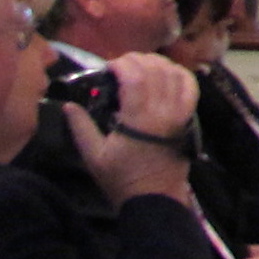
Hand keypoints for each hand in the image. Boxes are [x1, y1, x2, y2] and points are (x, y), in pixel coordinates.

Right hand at [62, 54, 193, 206]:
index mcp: (139, 120)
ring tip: (140, 65)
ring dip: (157, 62)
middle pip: (155, 70)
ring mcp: (179, 114)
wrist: (155, 199)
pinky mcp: (189, 118)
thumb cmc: (122, 180)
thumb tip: (68, 105)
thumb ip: (81, 128)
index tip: (108, 67)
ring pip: (174, 74)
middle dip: (137, 59)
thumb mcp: (94, 157)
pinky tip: (165, 71)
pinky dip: (179, 73)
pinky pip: (191, 87)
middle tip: (120, 65)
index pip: (136, 78)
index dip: (123, 65)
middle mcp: (163, 112)